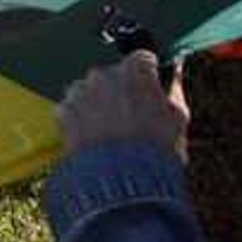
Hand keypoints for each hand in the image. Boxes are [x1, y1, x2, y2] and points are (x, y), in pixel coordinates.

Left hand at [56, 52, 189, 158]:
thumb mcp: (178, 117)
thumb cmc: (156, 149)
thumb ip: (174, 88)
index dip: (148, 74)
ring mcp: (80, 92)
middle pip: (114, 75)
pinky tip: (95, 139)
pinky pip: (74, 110)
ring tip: (111, 132)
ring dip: (99, 104)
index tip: (150, 88)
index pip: (142, 59)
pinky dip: (82, 120)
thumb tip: (174, 71)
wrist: (120, 182)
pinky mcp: (63, 112)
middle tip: (131, 117)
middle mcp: (104, 74)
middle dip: (121, 90)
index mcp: (135, 70)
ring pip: (91, 91)